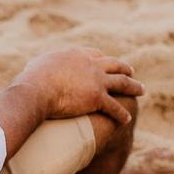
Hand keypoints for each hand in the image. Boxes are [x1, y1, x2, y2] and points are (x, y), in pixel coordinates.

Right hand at [13, 47, 143, 124]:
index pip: (95, 54)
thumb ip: (44, 67)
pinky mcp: (98, 98)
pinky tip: (127, 119)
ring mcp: (97, 81)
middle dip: (124, 69)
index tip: (107, 62)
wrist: (36, 90)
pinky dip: (122, 113)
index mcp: (76, 55)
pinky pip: (115, 107)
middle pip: (114, 65)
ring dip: (134, 87)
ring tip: (141, 90)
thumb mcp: (37, 65)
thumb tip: (37, 72)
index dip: (103, 59)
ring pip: (122, 83)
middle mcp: (91, 65)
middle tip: (131, 72)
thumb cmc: (31, 79)